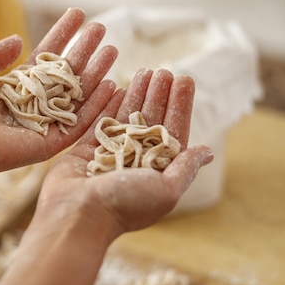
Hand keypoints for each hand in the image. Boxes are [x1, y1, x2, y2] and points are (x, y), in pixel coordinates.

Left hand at [0, 8, 117, 192]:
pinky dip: (96, 106)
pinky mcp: (51, 143)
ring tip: (112, 50)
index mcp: (19, 87)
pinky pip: (79, 124)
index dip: (63, 36)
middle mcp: (36, 104)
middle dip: (84, 50)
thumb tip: (17, 38)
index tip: (79, 15)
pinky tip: (111, 85)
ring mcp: (46, 123)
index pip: (47, 57)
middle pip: (67, 74)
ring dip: (96, 73)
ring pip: (78, 96)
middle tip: (102, 28)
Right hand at [36, 68, 214, 236]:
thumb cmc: (125, 204)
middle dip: (159, 94)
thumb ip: (185, 168)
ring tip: (144, 71)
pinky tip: (117, 87)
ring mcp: (110, 154)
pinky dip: (109, 105)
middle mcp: (135, 161)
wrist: (77, 214)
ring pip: (126, 117)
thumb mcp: (165, 189)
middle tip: (163, 70)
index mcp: (157, 170)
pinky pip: (100, 123)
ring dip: (136, 94)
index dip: (180, 105)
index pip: (173, 130)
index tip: (184, 79)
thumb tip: (208, 152)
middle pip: (150, 119)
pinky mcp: (86, 151)